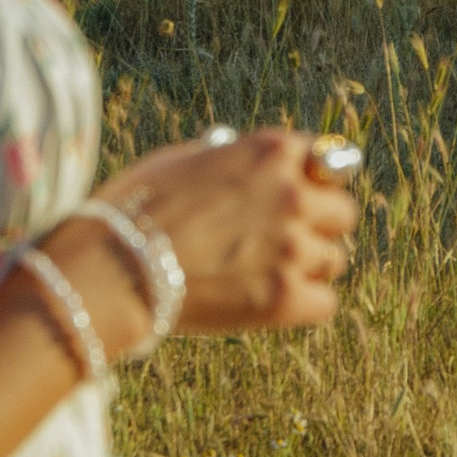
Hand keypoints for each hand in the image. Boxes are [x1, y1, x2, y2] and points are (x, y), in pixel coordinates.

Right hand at [87, 126, 359, 336]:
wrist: (112, 267)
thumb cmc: (135, 208)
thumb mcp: (185, 159)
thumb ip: (233, 158)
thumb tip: (244, 156)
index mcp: (270, 151)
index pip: (329, 160)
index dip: (315, 181)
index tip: (304, 197)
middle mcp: (292, 193)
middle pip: (343, 212)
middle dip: (319, 226)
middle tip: (284, 242)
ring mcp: (292, 246)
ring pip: (334, 260)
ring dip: (308, 268)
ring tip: (266, 275)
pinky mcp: (286, 298)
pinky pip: (325, 303)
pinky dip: (303, 306)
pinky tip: (271, 304)